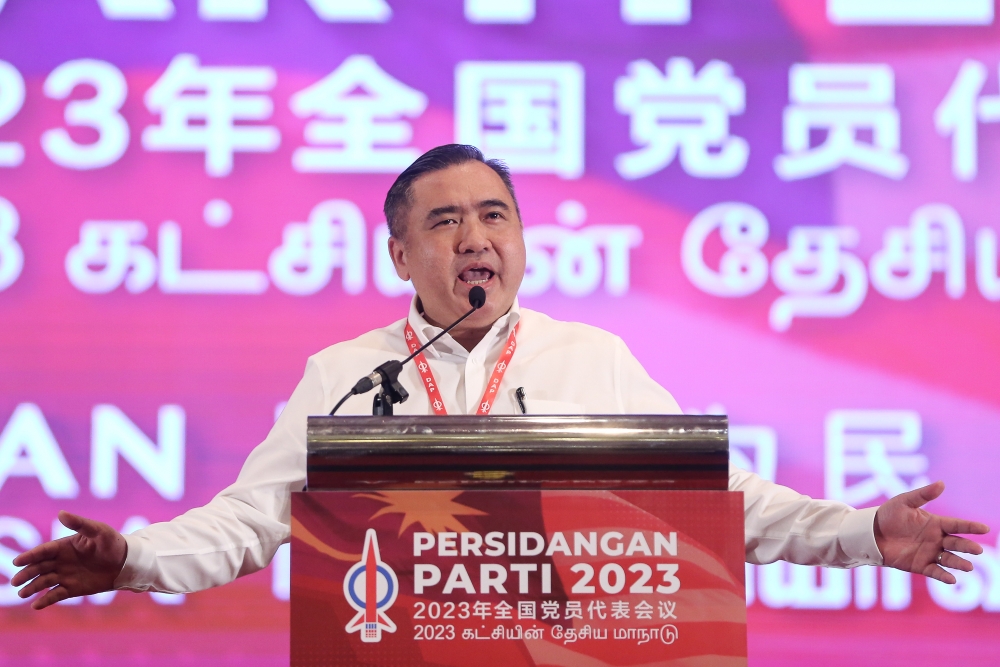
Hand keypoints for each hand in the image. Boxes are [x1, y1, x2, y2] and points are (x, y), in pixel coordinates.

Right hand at [10, 511, 127, 609]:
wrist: (126, 562)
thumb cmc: (112, 542)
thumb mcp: (98, 530)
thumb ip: (79, 523)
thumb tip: (60, 513)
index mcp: (64, 546)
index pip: (43, 551)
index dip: (30, 556)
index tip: (17, 561)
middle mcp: (61, 561)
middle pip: (39, 567)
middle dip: (26, 574)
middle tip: (15, 581)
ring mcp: (65, 575)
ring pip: (44, 582)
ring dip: (32, 588)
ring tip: (22, 594)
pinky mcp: (72, 589)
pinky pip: (56, 595)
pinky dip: (46, 600)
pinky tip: (36, 605)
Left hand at [874, 481, 989, 583]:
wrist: (870, 533)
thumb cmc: (888, 515)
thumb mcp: (904, 502)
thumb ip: (923, 495)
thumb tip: (942, 483)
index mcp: (935, 523)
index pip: (957, 525)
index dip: (970, 527)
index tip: (985, 528)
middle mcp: (936, 539)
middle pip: (956, 543)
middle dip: (967, 547)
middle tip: (977, 550)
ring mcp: (929, 553)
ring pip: (949, 559)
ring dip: (959, 563)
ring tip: (969, 567)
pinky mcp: (920, 565)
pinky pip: (935, 572)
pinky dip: (943, 576)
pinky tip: (952, 579)